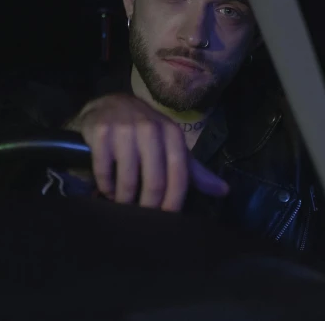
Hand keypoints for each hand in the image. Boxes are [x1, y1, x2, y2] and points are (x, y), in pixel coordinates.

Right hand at [74, 94, 228, 210]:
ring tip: (123, 203)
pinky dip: (106, 187)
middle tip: (143, 218)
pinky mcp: (102, 133)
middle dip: (149, 207)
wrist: (109, 105)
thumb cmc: (145, 131)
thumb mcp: (171, 146)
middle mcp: (151, 129)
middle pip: (155, 182)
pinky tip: (108, 188)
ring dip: (125, 200)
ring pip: (128, 181)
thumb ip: (194, 171)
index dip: (174, 201)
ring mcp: (124, 130)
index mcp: (172, 134)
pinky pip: (104, 172)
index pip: (179, 175)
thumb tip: (223, 191)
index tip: (167, 218)